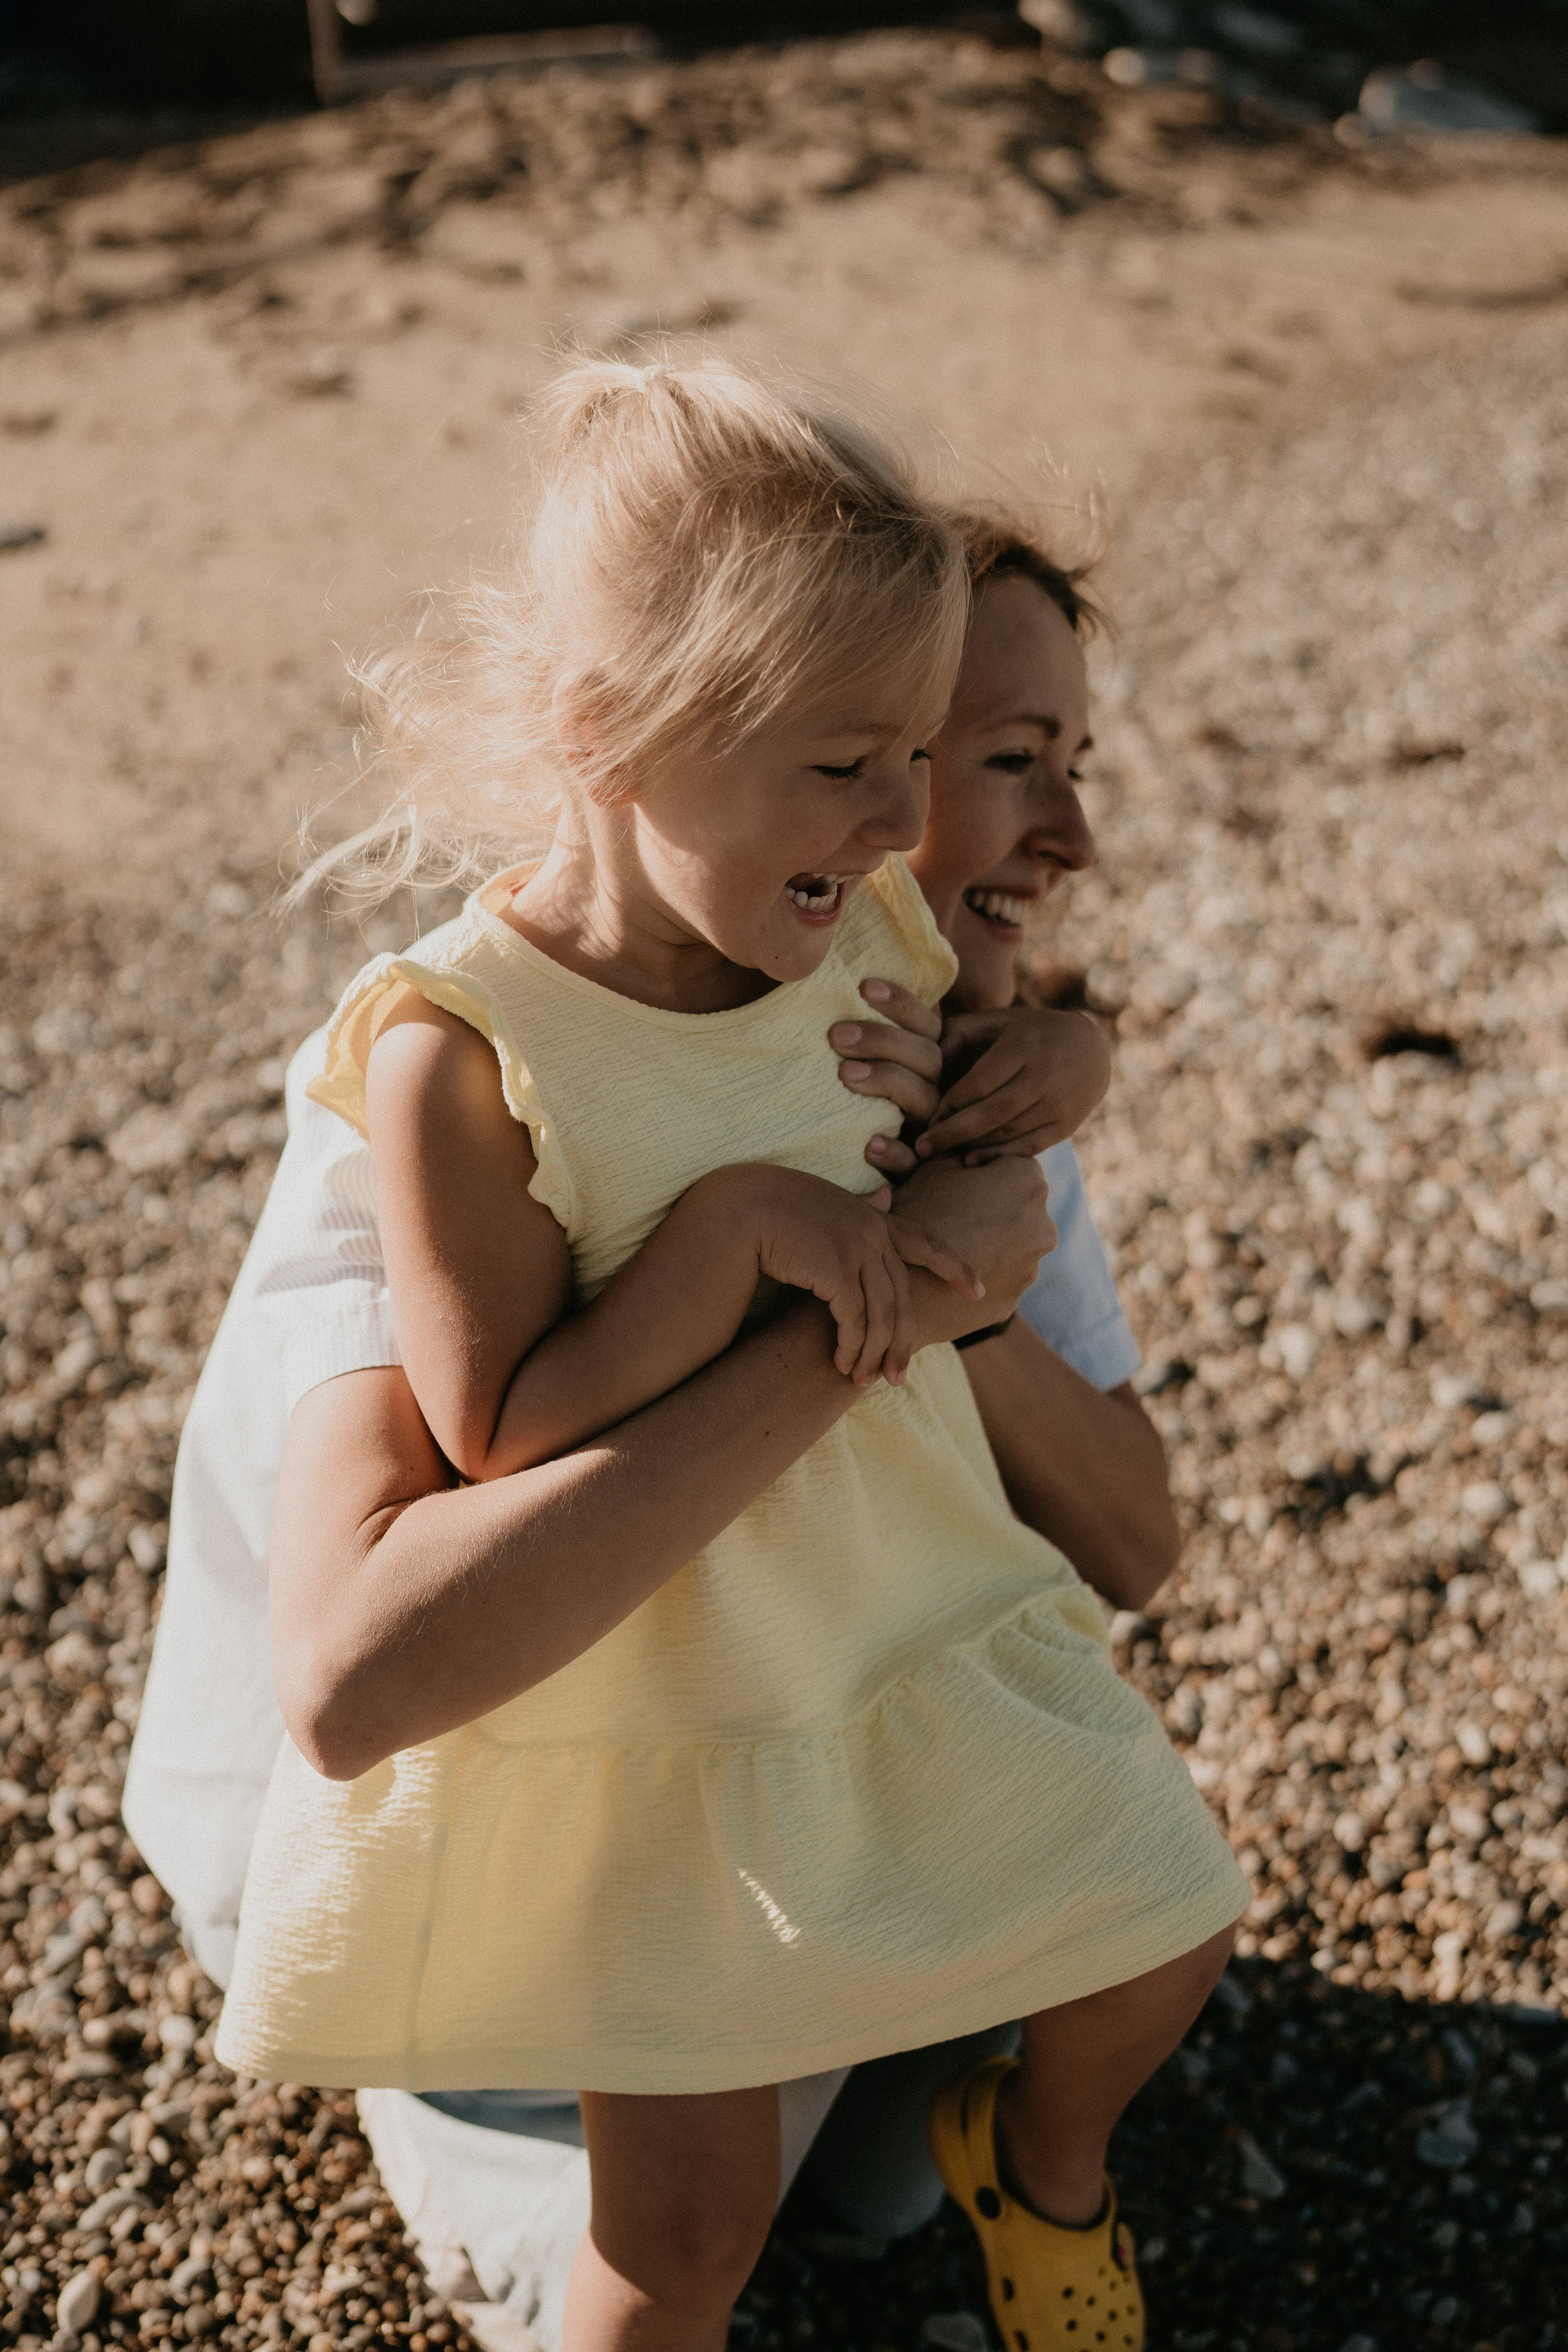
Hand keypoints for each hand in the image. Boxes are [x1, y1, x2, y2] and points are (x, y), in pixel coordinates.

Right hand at [720, 1163, 983, 1387]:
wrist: (736, 1208)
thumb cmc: (773, 1207)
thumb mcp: (825, 1208)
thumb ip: (859, 1211)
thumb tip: (886, 1198)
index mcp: (872, 1216)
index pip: (925, 1242)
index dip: (954, 1267)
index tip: (979, 1291)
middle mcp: (872, 1230)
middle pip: (902, 1296)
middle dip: (903, 1341)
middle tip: (899, 1377)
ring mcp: (857, 1247)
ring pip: (881, 1314)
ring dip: (873, 1353)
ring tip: (865, 1381)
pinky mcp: (836, 1268)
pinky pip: (854, 1319)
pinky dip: (851, 1346)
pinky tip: (842, 1364)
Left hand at [830, 979, 942, 1175]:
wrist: (837, 1167)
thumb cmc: (837, 1103)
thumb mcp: (847, 1063)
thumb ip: (851, 1033)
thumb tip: (821, 982)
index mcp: (920, 1062)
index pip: (925, 1026)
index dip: (902, 1004)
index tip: (863, 985)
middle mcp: (929, 1091)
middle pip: (927, 1058)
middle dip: (884, 1041)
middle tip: (837, 1035)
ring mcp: (924, 1129)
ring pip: (924, 1101)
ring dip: (887, 1081)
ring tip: (845, 1074)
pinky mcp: (911, 1168)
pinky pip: (911, 1162)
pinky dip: (894, 1153)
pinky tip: (870, 1144)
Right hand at [893, 1156, 1056, 1347]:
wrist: (903, 1287)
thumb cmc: (915, 1215)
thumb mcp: (929, 1169)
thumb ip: (947, 1146)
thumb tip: (927, 1127)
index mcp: (1029, 1181)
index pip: (1010, 1165)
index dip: (979, 1169)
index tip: (955, 1179)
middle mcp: (1043, 1224)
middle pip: (1017, 1206)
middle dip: (992, 1206)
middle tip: (951, 1211)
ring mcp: (1033, 1266)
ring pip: (1012, 1244)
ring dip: (990, 1241)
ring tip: (951, 1243)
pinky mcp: (1016, 1298)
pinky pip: (1000, 1276)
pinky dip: (982, 1272)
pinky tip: (951, 1269)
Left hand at [917, 1005, 1111, 1163]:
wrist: (1092, 1049)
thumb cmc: (1029, 1032)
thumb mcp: (999, 1020)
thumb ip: (961, 1032)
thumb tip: (923, 1058)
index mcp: (1024, 1046)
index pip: (979, 1083)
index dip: (949, 1104)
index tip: (924, 1119)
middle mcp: (1045, 1076)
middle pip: (992, 1113)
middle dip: (952, 1133)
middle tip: (921, 1147)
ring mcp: (1059, 1103)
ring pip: (1008, 1133)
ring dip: (971, 1146)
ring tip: (938, 1155)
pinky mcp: (1067, 1125)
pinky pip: (1029, 1147)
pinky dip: (998, 1156)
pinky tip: (971, 1162)